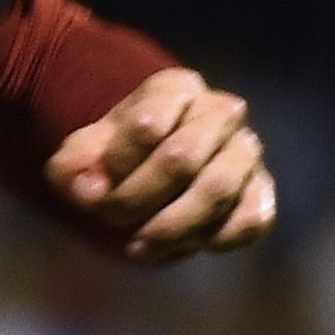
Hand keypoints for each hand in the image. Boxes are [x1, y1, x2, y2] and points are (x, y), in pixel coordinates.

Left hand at [45, 68, 276, 263]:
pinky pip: (251, 220)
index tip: (95, 185)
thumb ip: (74, 168)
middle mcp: (221, 111)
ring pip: (218, 190)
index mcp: (176, 88)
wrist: (151, 170)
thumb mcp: (81, 155)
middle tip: (112, 218)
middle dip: (138, 198)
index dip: (116, 166)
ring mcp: (245, 151)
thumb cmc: (116, 157)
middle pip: (182, 158)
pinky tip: (181, 246)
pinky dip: (215, 240)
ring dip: (172, 227)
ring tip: (139, 245)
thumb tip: (91, 192)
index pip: (147, 126)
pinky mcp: (260, 192)